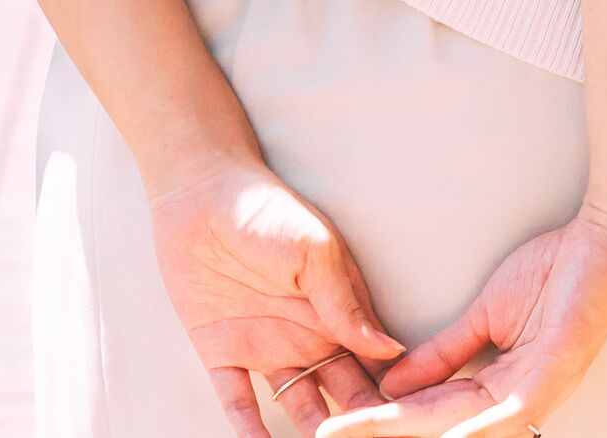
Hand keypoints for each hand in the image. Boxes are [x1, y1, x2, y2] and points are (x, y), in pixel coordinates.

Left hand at [144, 158, 402, 436]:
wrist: (199, 193)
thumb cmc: (267, 209)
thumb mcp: (315, 250)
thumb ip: (345, 303)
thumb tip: (390, 350)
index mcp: (338, 311)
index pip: (374, 363)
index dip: (391, 392)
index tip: (407, 419)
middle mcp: (307, 336)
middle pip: (343, 393)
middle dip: (359, 421)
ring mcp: (265, 347)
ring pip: (296, 406)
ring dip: (311, 433)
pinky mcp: (222, 352)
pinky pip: (237, 401)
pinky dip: (248, 431)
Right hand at [311, 199, 606, 435]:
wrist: (605, 238)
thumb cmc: (556, 272)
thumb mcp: (486, 314)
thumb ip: (444, 352)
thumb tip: (395, 380)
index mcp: (499, 388)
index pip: (428, 411)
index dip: (380, 419)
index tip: (333, 422)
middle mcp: (515, 402)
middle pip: (436, 426)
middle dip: (379, 431)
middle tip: (325, 434)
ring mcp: (535, 391)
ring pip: (460, 427)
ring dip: (404, 429)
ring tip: (354, 431)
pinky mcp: (551, 374)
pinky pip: (507, 411)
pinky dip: (475, 427)